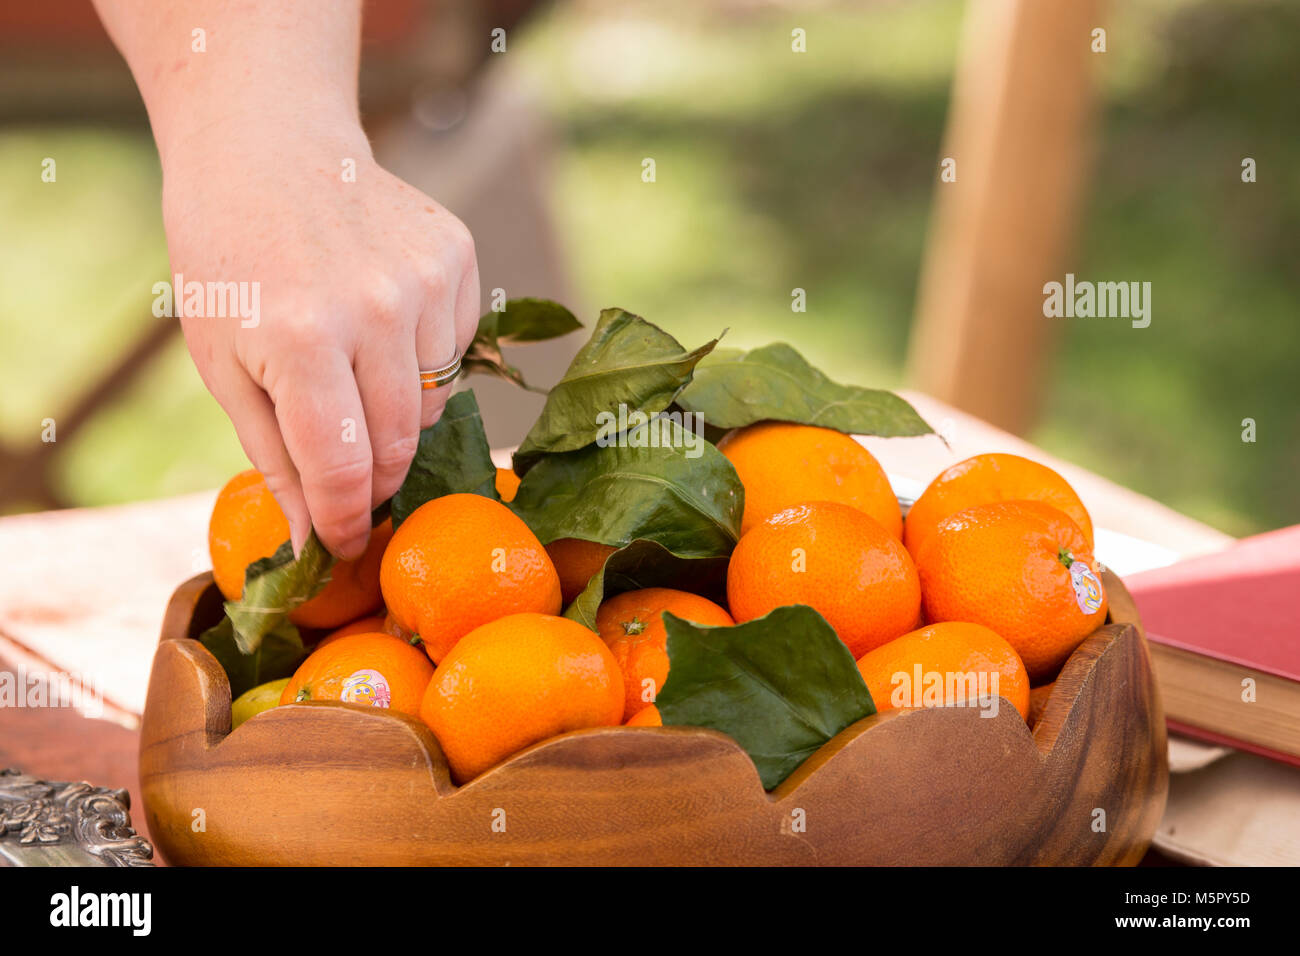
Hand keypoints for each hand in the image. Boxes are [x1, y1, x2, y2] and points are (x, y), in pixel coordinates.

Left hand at [162, 115, 478, 559]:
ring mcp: (423, 279)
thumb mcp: (223, 364)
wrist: (268, 150)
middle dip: (374, 479)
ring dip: (397, 414)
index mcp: (300, 340)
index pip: (342, 465)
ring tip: (353, 376)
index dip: (345, 519)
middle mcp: (372, 309)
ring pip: (434, 400)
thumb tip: (312, 540)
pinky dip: (423, 360)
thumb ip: (273, 454)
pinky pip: (457, 348)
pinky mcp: (456, 256)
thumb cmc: (229, 264)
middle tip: (352, 484)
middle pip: (400, 442)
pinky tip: (382, 326)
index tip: (345, 544)